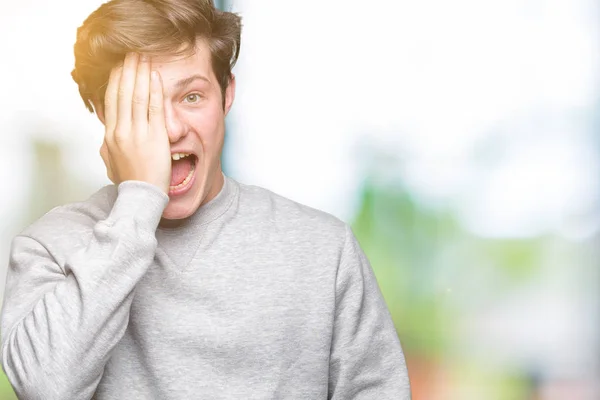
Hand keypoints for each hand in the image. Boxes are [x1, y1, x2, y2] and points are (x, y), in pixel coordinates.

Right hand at [100, 52, 171, 193]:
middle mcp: (121, 131)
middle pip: (122, 93)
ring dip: (140, 74)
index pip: (111, 101)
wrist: (141, 197)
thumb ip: (108, 148)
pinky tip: (155, 75)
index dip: (115, 81)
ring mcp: (137, 133)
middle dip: (127, 70)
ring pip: (137, 96)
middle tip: (131, 53)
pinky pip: (154, 107)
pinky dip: (154, 89)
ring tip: (144, 57)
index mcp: (110, 136)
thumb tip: (105, 140)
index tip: (119, 66)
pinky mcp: (154, 137)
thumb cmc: (130, 182)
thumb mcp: (111, 163)